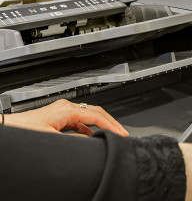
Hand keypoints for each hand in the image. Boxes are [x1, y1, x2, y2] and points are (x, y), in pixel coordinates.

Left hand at [4, 99, 128, 136]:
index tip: (121, 133)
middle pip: (96, 112)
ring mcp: (64, 111)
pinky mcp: (60, 117)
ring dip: (101, 125)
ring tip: (112, 134)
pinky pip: (80, 121)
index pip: (96, 116)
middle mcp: (67, 107)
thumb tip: (91, 140)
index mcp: (67, 109)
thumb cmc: (25, 130)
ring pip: (89, 116)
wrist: (10, 128)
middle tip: (122, 132)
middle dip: (111, 122)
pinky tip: (93, 136)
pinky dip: (90, 128)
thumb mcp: (52, 137)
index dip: (111, 125)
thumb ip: (74, 139)